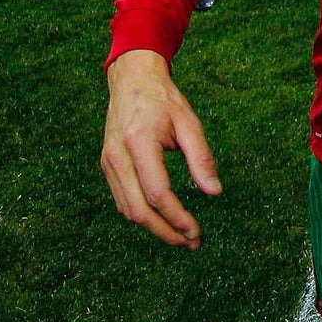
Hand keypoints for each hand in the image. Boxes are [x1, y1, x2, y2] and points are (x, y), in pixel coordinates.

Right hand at [102, 50, 222, 249]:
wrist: (133, 80)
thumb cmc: (164, 99)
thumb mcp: (189, 122)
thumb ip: (201, 158)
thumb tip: (214, 192)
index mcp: (140, 143)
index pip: (158, 194)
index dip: (178, 218)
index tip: (196, 232)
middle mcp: (118, 157)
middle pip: (139, 210)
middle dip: (166, 232)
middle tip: (191, 241)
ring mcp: (108, 163)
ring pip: (128, 210)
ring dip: (154, 228)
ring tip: (180, 235)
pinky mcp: (106, 166)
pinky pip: (122, 200)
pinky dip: (141, 214)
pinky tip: (161, 217)